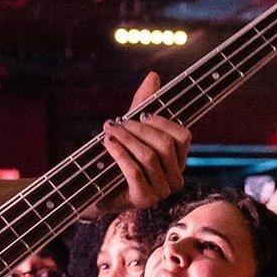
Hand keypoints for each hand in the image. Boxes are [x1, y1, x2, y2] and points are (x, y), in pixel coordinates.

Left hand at [101, 72, 189, 210]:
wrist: (93, 187)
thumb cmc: (116, 155)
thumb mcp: (130, 128)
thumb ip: (143, 103)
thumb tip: (154, 76)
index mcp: (178, 159)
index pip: (183, 136)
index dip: (162, 121)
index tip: (141, 115)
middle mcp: (174, 177)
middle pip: (166, 145)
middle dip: (139, 129)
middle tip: (118, 122)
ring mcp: (161, 192)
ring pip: (150, 157)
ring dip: (127, 139)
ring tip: (110, 130)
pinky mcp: (143, 200)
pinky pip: (135, 172)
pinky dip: (120, 154)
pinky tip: (108, 143)